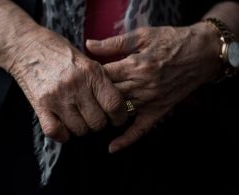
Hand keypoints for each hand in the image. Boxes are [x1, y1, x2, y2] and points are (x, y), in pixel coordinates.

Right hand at [6, 27, 127, 141]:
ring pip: (79, 130)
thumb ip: (100, 80)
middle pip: (98, 122)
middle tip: (94, 117)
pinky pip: (56, 132)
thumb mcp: (86, 59)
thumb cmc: (58, 50)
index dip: (119, 116)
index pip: (114, 105)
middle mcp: (76, 86)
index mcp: (91, 73)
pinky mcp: (40, 105)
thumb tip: (114, 103)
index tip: (116, 118)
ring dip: (81, 129)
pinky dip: (62, 134)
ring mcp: (57, 97)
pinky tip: (63, 126)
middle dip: (99, 124)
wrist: (26, 45)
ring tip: (78, 118)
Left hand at [87, 22, 221, 151]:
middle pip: (107, 95)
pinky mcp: (158, 111)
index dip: (88, 76)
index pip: (102, 76)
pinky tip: (112, 148)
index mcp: (135, 65)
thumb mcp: (142, 35)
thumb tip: (89, 45)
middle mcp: (141, 86)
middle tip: (81, 95)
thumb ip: (114, 43)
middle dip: (92, 95)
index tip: (81, 76)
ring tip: (88, 113)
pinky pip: (141, 129)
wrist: (201, 53)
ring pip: (119, 112)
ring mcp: (150, 101)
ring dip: (103, 114)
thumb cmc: (171, 41)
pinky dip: (126, 140)